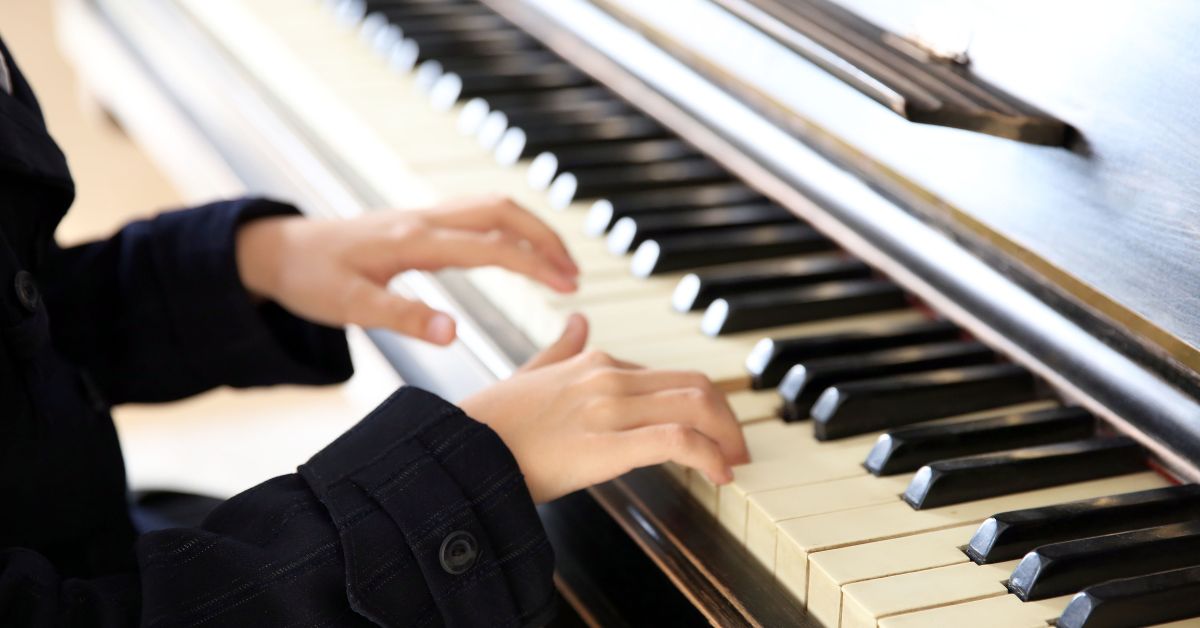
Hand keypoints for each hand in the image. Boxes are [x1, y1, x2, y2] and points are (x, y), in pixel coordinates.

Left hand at [235, 196, 578, 343]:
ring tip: (558, 264)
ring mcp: (423, 217)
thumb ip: (404, 319)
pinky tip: (518, 251)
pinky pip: (477, 215)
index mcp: (414, 242)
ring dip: (531, 230)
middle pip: (503, 211)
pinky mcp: (420, 223)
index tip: (567, 286)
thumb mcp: (350, 308)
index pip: (491, 246)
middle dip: (546, 238)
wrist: (281, 251)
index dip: (535, 264)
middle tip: (574, 274)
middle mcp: (425, 221)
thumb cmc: (312, 280)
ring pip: (493, 207)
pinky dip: (510, 228)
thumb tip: (455, 334)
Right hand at [460, 314, 749, 502]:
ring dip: (726, 436)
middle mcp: (607, 376)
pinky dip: (709, 456)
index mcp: (593, 361)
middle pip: (696, 385)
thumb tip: (579, 321)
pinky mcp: (604, 445)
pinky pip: (676, 442)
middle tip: (736, 447)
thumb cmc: (490, 424)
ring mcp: (607, 408)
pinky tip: (718, 476)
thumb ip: (559, 349)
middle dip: (728, 417)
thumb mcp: (528, 374)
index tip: (714, 431)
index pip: (670, 375)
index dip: (703, 403)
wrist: (457, 451)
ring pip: (695, 406)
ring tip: (732, 462)